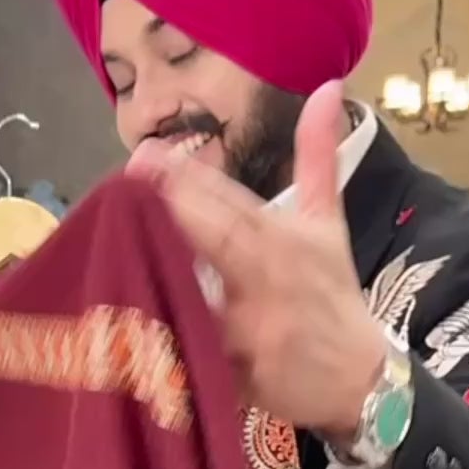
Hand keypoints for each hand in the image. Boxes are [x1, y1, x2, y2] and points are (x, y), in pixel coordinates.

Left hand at [128, 82, 385, 445]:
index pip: (233, 203)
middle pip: (216, 240)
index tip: (147, 157)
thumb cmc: (331, 294)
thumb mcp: (328, 224)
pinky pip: (192, 356)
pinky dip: (163, 341)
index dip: (189, 180)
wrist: (357, 380)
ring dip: (157, 277)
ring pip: (198, 301)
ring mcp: (255, 333)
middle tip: (121, 190)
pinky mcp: (238, 377)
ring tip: (111, 249)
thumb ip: (317, 157)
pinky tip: (122, 325)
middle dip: (169, 213)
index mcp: (286, 241)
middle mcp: (272, 282)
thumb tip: (328, 88)